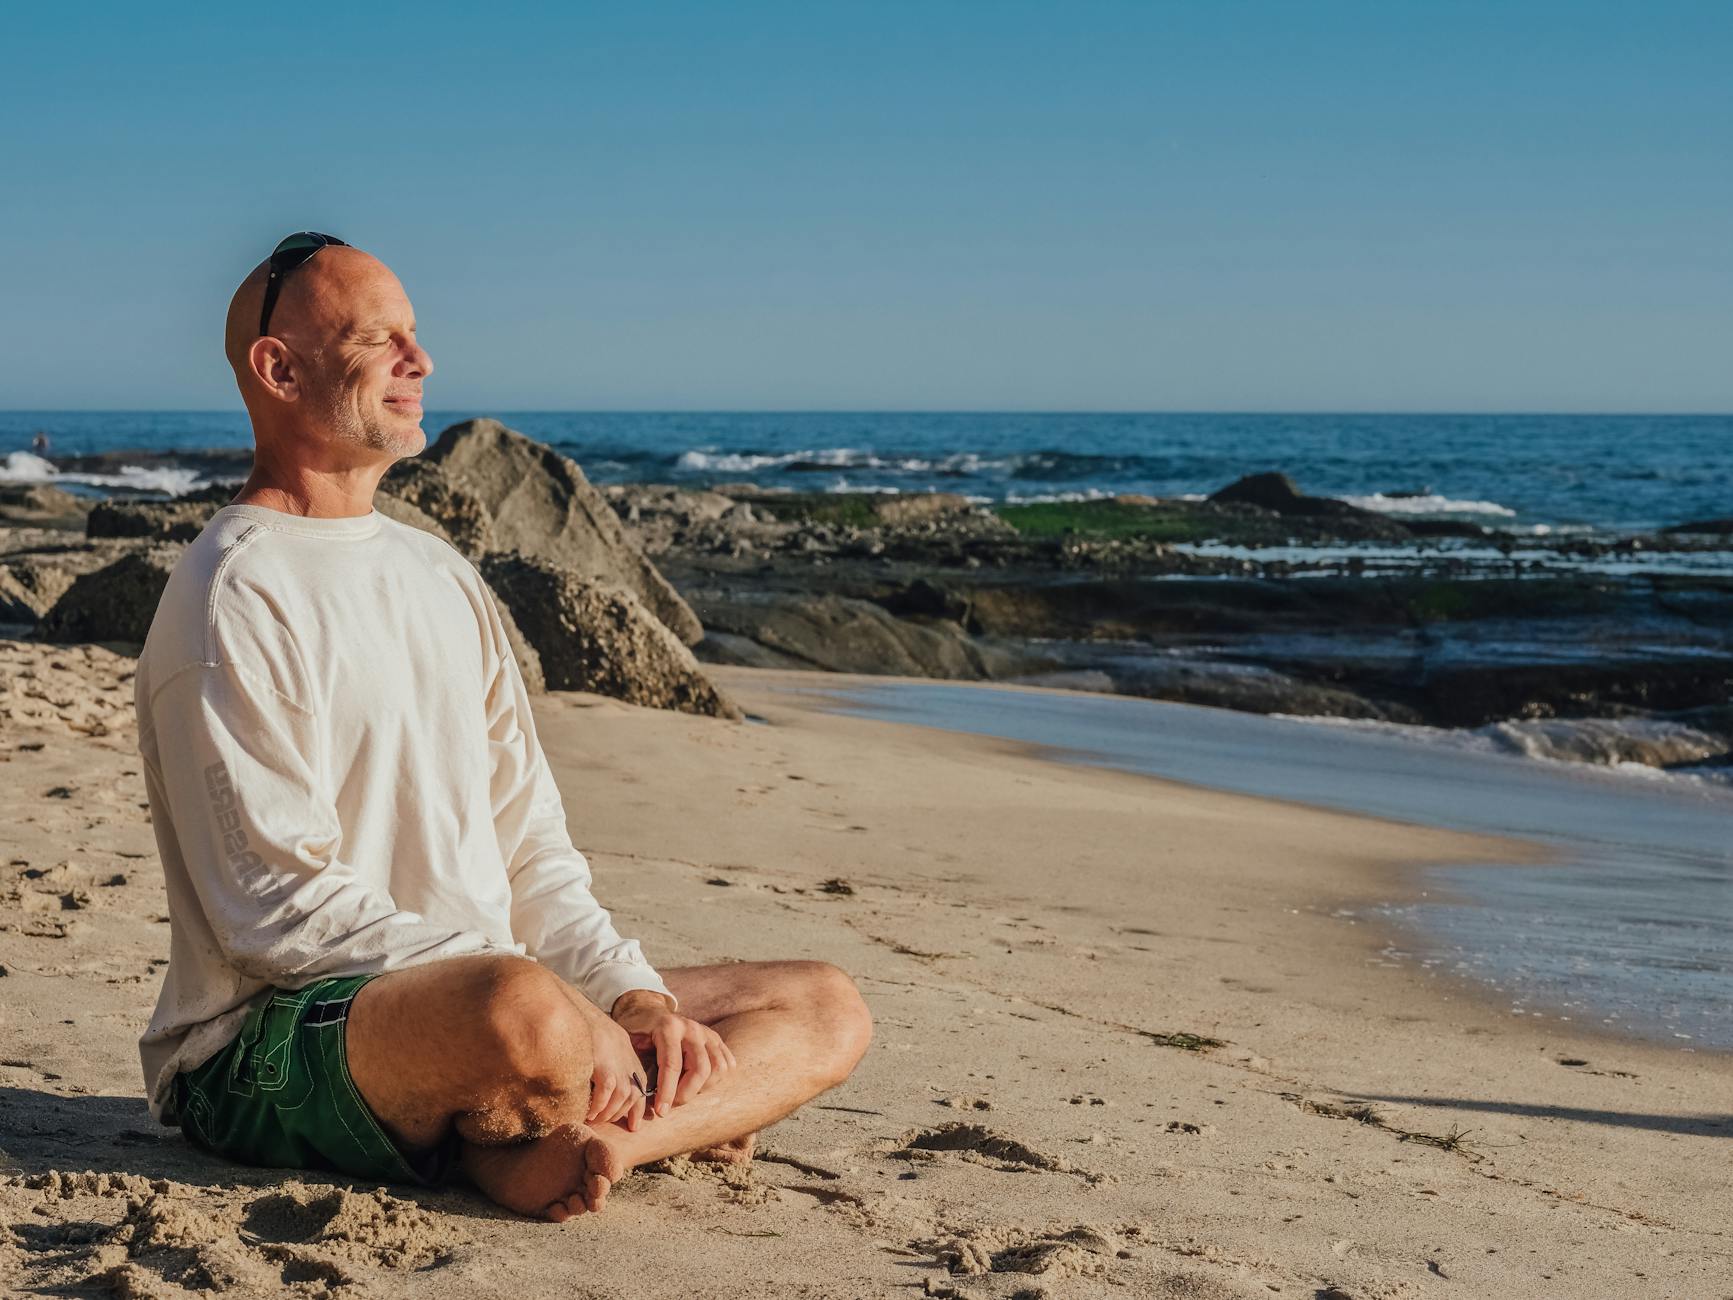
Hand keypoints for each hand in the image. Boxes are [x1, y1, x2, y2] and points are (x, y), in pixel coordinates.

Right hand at [579, 1001, 651, 1131]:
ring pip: (624, 1093)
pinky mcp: (601, 1058)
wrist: (561, 1005)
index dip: (636, 1105)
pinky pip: (608, 1089)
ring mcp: (614, 1055)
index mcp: (623, 1048)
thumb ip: (599, 1061)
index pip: (640, 1082)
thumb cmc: (571, 1027)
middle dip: (622, 1111)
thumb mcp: (592, 1042)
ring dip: (610, 1112)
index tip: (633, 1124)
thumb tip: (595, 1089)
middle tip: (605, 1121)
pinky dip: (600, 1105)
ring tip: (595, 1119)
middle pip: (635, 1090)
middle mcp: (623, 1052)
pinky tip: (589, 1112)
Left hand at [611, 990, 736, 1117]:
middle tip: (671, 1105)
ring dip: (703, 1087)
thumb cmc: (637, 1033)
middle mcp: (691, 1027)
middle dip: (686, 1094)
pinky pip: (727, 1064)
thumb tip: (636, 1095)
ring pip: (718, 1068)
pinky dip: (716, 1079)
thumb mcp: (628, 1043)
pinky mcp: (716, 1038)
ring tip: (684, 1091)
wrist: (649, 1012)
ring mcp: (706, 1032)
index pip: (672, 1064)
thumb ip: (633, 1064)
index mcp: (668, 1027)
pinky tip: (698, 1083)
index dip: (667, 1092)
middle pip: (700, 1068)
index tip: (661, 1112)